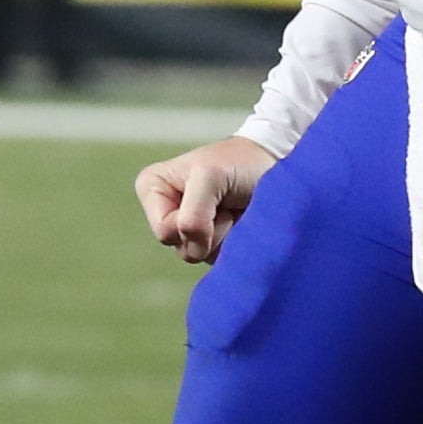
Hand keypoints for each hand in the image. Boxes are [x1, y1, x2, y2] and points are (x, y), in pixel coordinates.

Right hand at [135, 136, 273, 263]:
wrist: (270, 164)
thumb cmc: (238, 163)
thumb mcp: (209, 176)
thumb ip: (193, 215)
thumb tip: (193, 250)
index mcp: (152, 189)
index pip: (164, 232)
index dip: (191, 223)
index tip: (210, 195)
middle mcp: (165, 211)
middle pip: (183, 248)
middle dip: (210, 231)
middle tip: (224, 203)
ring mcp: (188, 229)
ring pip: (201, 256)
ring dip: (225, 235)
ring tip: (231, 209)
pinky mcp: (210, 242)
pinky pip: (218, 261)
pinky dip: (234, 243)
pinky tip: (237, 220)